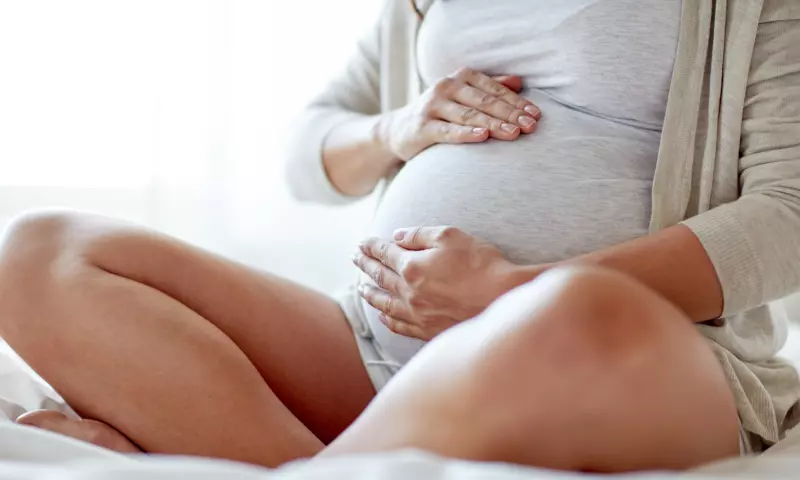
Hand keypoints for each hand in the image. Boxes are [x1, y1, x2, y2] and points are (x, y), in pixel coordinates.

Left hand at [352, 226, 517, 340]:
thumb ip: (420, 235)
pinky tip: (383, 316)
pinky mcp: (429, 331)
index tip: (362, 243)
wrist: (504, 299)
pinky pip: (400, 326)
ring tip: (361, 289)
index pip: (385, 253)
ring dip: (371, 294)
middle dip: (366, 265)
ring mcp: (418, 314)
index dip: (372, 246)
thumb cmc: (481, 264)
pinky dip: (387, 319)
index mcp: (412, 266)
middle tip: (355, 259)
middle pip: (381, 276)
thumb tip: (397, 236)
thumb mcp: (451, 236)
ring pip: (385, 304)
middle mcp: (409, 292)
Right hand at [377, 68, 541, 161]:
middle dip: (511, 114)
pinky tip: (483, 136)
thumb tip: (519, 82)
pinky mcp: (422, 126)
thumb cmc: (440, 113)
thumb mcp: (464, 96)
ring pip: (469, 115)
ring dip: (494, 124)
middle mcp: (446, 87)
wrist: (399, 130)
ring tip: (514, 133)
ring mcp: (432, 106)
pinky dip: (466, 133)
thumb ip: (490, 88)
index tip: (536, 115)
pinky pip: (447, 131)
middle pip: (485, 101)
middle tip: (531, 126)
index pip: (495, 90)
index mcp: (461, 77)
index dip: (517, 102)